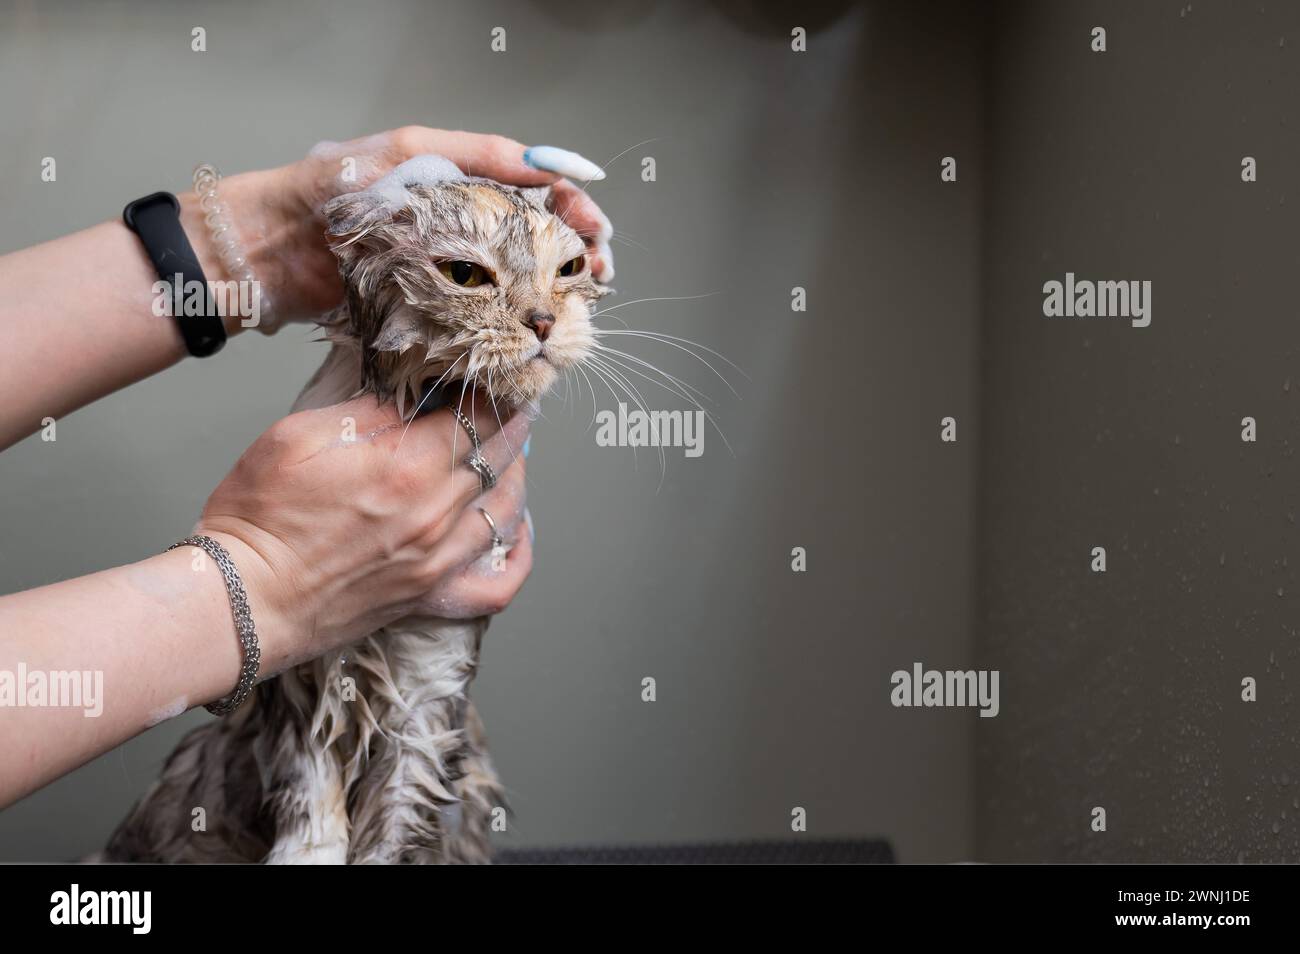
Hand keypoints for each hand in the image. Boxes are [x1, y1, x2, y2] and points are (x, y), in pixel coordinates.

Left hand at [187, 127, 614, 329]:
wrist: (267, 249)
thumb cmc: (327, 192)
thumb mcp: (407, 152)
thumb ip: (478, 155)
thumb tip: (544, 165)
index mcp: (461, 184)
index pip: (536, 193)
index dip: (572, 208)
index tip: (593, 226)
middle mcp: (462, 230)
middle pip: (539, 241)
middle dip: (577, 253)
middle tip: (598, 269)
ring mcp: (449, 274)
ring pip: (521, 283)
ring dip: (556, 291)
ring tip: (580, 299)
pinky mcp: (433, 315)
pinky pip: (487, 320)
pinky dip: (518, 325)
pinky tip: (537, 330)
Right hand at [193, 391, 533, 674]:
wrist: (241, 602)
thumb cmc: (258, 519)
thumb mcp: (297, 435)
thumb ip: (364, 410)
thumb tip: (409, 394)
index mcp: (406, 465)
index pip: (478, 415)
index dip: (493, 391)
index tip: (493, 377)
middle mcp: (435, 513)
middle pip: (500, 456)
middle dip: (511, 423)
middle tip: (513, 403)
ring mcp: (439, 559)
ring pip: (507, 508)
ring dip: (516, 472)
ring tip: (512, 450)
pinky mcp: (432, 595)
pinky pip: (500, 583)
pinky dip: (518, 553)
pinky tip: (516, 528)